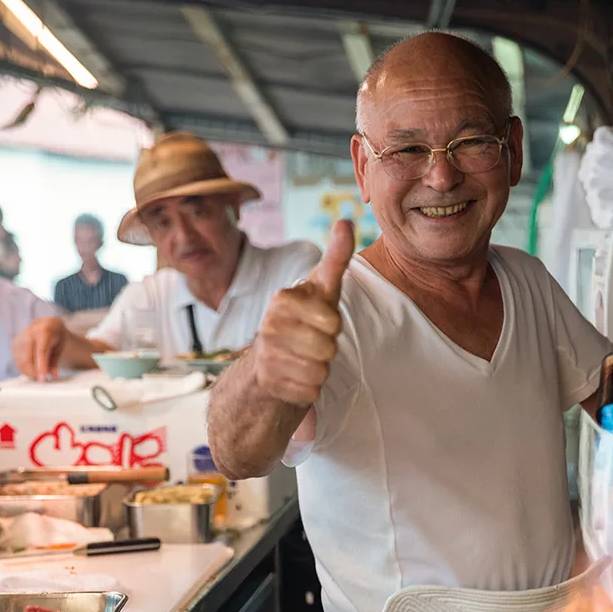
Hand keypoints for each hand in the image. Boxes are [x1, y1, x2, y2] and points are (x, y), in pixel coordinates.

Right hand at [12, 316, 66, 381]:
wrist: (48, 325)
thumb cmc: (56, 336)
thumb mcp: (60, 347)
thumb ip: (55, 361)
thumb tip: (52, 375)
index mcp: (44, 330)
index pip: (41, 350)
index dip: (41, 366)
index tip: (42, 378)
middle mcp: (30, 331)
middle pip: (27, 356)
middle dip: (33, 371)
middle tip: (40, 379)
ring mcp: (21, 336)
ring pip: (20, 359)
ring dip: (27, 370)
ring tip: (37, 375)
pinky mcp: (15, 342)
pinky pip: (16, 358)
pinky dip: (23, 367)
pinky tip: (30, 370)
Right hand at [253, 220, 354, 405]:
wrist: (267, 367)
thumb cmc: (303, 322)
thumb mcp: (321, 289)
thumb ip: (336, 258)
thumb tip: (346, 220)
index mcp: (284, 299)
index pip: (332, 320)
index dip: (332, 325)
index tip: (319, 320)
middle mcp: (269, 324)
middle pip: (329, 347)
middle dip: (327, 350)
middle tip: (311, 344)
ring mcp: (266, 353)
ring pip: (320, 371)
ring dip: (318, 371)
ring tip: (302, 360)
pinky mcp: (268, 382)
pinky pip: (310, 392)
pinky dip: (307, 391)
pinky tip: (293, 378)